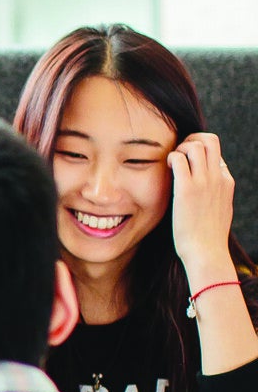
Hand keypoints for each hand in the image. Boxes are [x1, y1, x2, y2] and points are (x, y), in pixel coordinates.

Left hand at [168, 132, 235, 274]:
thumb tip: (206, 192)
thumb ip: (215, 196)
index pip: (216, 154)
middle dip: (191, 139)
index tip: (187, 163)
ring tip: (171, 162)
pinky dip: (169, 157)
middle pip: (210, 140)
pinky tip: (165, 168)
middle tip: (178, 153)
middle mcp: (217, 178)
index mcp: (226, 182)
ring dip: (179, 147)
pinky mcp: (187, 189)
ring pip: (195, 145)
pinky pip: (177, 158)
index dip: (200, 153)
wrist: (207, 252)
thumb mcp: (220, 210)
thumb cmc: (208, 236)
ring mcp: (204, 182)